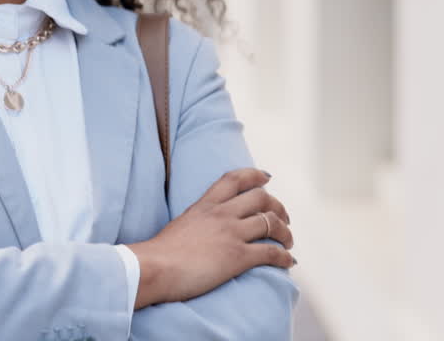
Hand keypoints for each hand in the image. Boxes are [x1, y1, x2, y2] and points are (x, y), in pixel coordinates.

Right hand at [127, 168, 293, 308]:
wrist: (154, 268)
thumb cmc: (158, 254)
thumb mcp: (179, 225)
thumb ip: (195, 223)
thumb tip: (199, 233)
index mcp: (205, 205)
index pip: (234, 179)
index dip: (254, 175)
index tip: (266, 177)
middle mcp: (221, 214)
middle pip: (261, 198)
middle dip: (278, 207)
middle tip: (283, 217)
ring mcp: (231, 234)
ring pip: (271, 223)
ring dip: (285, 232)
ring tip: (288, 241)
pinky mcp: (238, 257)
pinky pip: (271, 252)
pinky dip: (285, 256)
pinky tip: (289, 261)